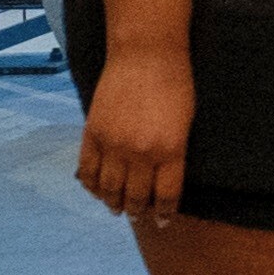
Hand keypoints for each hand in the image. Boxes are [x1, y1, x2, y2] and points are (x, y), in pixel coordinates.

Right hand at [76, 45, 194, 227]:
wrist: (146, 54)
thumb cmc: (175, 84)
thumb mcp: (185, 122)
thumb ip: (174, 152)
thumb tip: (162, 177)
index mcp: (171, 150)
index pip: (165, 194)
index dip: (163, 211)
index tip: (161, 220)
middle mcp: (141, 152)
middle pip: (136, 195)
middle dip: (138, 209)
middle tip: (138, 216)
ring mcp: (113, 143)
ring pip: (109, 187)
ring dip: (113, 201)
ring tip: (116, 208)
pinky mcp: (93, 132)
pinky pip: (87, 169)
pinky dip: (90, 184)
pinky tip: (95, 190)